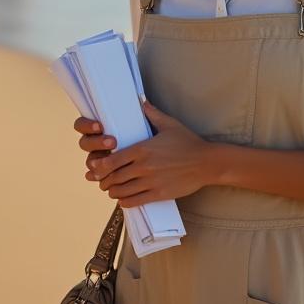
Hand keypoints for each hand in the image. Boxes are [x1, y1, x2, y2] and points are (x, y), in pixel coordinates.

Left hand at [80, 102, 215, 207]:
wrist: (206, 162)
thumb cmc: (188, 142)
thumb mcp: (170, 125)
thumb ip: (152, 114)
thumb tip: (142, 101)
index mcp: (142, 149)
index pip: (112, 160)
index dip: (100, 167)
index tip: (97, 168)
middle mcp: (143, 166)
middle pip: (113, 177)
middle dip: (104, 181)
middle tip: (102, 181)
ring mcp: (150, 181)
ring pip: (121, 191)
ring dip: (112, 192)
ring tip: (111, 190)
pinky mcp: (158, 194)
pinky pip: (134, 201)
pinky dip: (124, 202)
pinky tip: (124, 199)